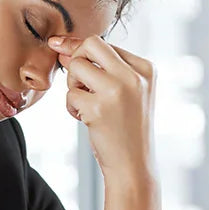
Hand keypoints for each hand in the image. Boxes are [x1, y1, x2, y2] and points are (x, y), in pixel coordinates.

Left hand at [47, 34, 155, 178]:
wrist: (133, 166)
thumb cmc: (126, 128)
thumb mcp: (124, 93)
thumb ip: (100, 68)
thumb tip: (62, 46)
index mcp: (145, 68)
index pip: (105, 43)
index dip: (82, 52)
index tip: (67, 56)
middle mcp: (134, 76)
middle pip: (90, 44)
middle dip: (76, 59)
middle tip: (80, 84)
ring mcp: (117, 91)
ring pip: (76, 66)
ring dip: (73, 86)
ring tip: (87, 105)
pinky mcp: (99, 108)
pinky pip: (70, 94)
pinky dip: (72, 107)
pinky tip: (86, 120)